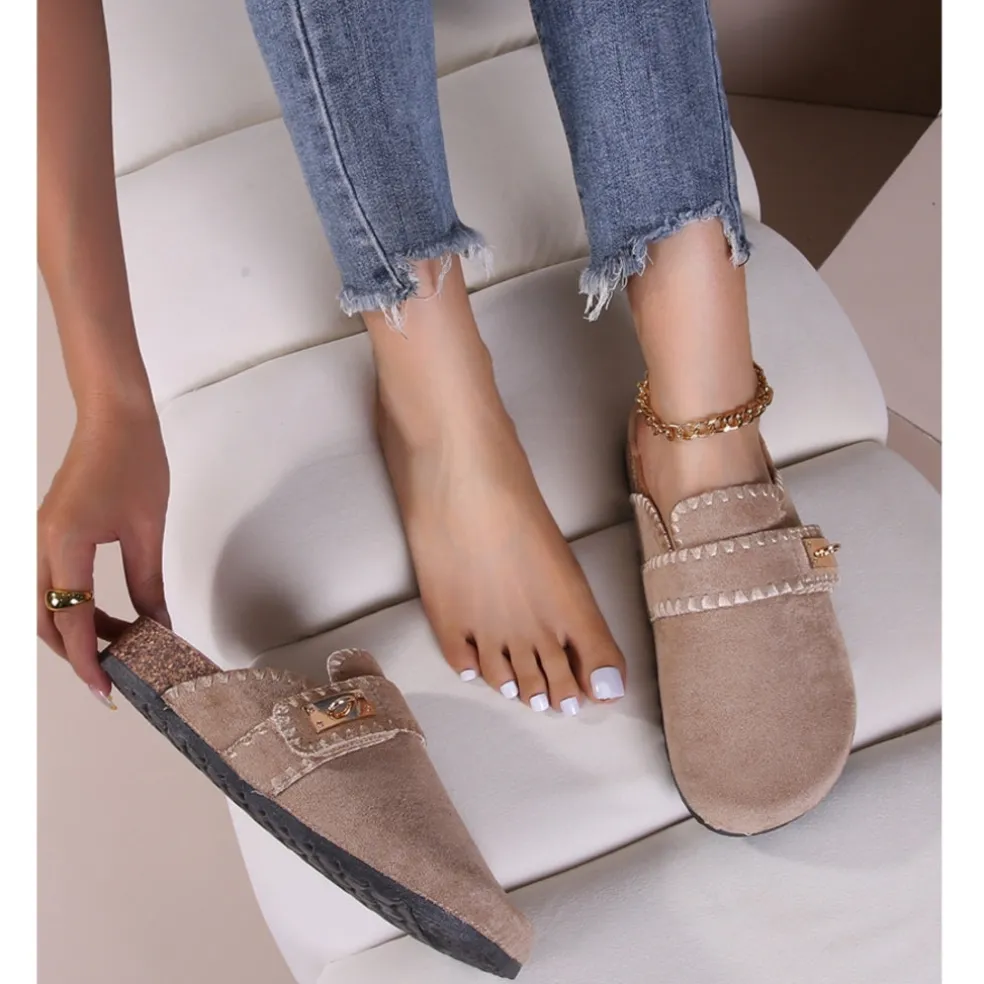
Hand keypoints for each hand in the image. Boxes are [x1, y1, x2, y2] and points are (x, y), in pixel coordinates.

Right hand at [38, 403, 169, 699]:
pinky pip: (53, 584)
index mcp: (65, 546)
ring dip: (76, 631)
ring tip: (119, 647)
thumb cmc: (135, 462)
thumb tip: (158, 624)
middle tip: (113, 675)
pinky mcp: (51, 532)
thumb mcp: (148, 528)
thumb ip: (148, 581)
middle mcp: (41, 547)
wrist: (115, 416)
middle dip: (75, 653)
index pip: (71, 620)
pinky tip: (110, 616)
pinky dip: (75, 607)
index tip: (105, 689)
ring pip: (45, 605)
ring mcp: (41, 539)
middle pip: (45, 620)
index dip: (87, 660)